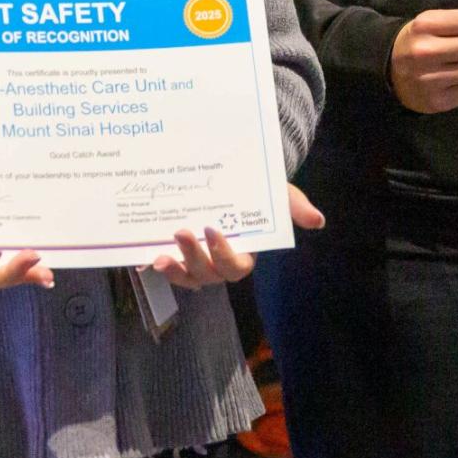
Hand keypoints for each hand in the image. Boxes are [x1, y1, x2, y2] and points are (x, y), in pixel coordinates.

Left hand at [145, 183, 325, 287]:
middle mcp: (218, 263)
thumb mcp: (278, 196)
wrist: (236, 181)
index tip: (213, 229)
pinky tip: (140, 258)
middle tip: (181, 232)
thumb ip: (294, 207)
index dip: (224, 254)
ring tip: (158, 257)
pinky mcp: (175, 252)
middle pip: (206, 274)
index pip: (235, 266)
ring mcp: (195, 260)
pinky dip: (152, 265)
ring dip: (172, 271)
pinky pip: (165, 266)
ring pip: (185, 276)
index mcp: (243, 254)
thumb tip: (318, 220)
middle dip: (193, 258)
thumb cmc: (259, 192)